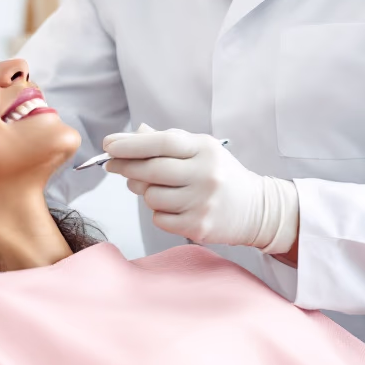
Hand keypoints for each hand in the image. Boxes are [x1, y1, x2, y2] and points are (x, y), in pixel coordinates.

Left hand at [103, 125, 298, 253]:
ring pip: (151, 197)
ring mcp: (203, 203)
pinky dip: (158, 211)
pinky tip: (172, 205)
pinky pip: (159, 218)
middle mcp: (206, 175)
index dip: (131, 144)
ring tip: (156, 188)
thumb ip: (166, 141)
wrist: (256, 209)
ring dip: (144, 192)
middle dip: (125, 167)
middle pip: (151, 171)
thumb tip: (127, 137)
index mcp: (205, 149)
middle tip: (112, 165)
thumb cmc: (219, 174)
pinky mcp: (199, 227)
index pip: (162, 143)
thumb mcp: (200, 149)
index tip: (108, 145)